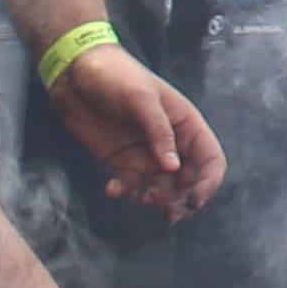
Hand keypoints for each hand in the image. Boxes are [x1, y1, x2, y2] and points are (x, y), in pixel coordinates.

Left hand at [50, 42, 226, 219]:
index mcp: (185, 124)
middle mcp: (170, 142)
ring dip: (156, 199)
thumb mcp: (141, 99)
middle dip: (182, 199)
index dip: (208, 182)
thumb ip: (159, 133)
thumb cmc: (116, 77)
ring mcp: (146, 154)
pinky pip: (131, 185)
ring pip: (162, 188)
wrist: (76, 74)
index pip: (210, 159)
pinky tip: (112, 188)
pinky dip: (125, 191)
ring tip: (141, 199)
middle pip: (188, 180)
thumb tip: (174, 169)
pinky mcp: (121, 162)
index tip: (194, 200)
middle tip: (167, 212)